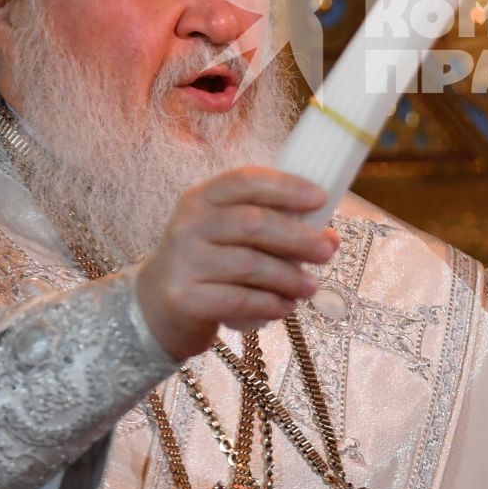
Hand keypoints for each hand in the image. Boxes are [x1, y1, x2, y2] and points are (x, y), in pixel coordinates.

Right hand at [133, 168, 337, 359]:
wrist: (156, 305)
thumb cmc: (208, 263)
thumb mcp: (231, 235)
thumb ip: (276, 229)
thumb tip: (331, 238)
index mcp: (202, 197)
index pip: (245, 181)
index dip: (286, 187)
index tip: (321, 198)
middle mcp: (188, 224)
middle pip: (253, 223)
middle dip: (297, 237)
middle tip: (327, 250)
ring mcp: (183, 261)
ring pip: (249, 264)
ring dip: (288, 276)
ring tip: (310, 287)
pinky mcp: (185, 297)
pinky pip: (238, 299)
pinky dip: (269, 303)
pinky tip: (285, 307)